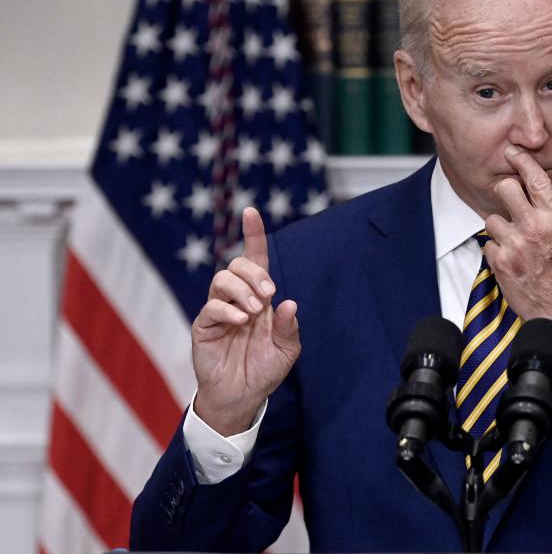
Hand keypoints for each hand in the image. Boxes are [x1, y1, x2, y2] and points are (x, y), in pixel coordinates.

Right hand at [191, 207, 300, 435]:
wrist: (242, 397)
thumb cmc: (264, 369)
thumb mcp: (287, 350)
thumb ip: (290, 327)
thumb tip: (289, 304)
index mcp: (259, 298)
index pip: (255, 259)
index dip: (253, 235)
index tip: (251, 212)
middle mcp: (238, 299)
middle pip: (238, 264)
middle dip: (255, 273)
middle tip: (268, 295)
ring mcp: (219, 311)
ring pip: (222, 280)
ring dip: (242, 290)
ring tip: (254, 314)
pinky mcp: (204, 326)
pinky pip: (211, 307)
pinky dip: (228, 310)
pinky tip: (240, 322)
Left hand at [483, 146, 551, 331]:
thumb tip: (544, 205)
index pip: (537, 179)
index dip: (522, 160)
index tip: (513, 151)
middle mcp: (535, 229)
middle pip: (505, 189)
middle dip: (504, 193)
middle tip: (508, 203)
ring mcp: (516, 246)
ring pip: (492, 219)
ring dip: (500, 228)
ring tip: (514, 243)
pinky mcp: (501, 263)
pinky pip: (489, 245)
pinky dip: (497, 251)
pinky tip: (511, 262)